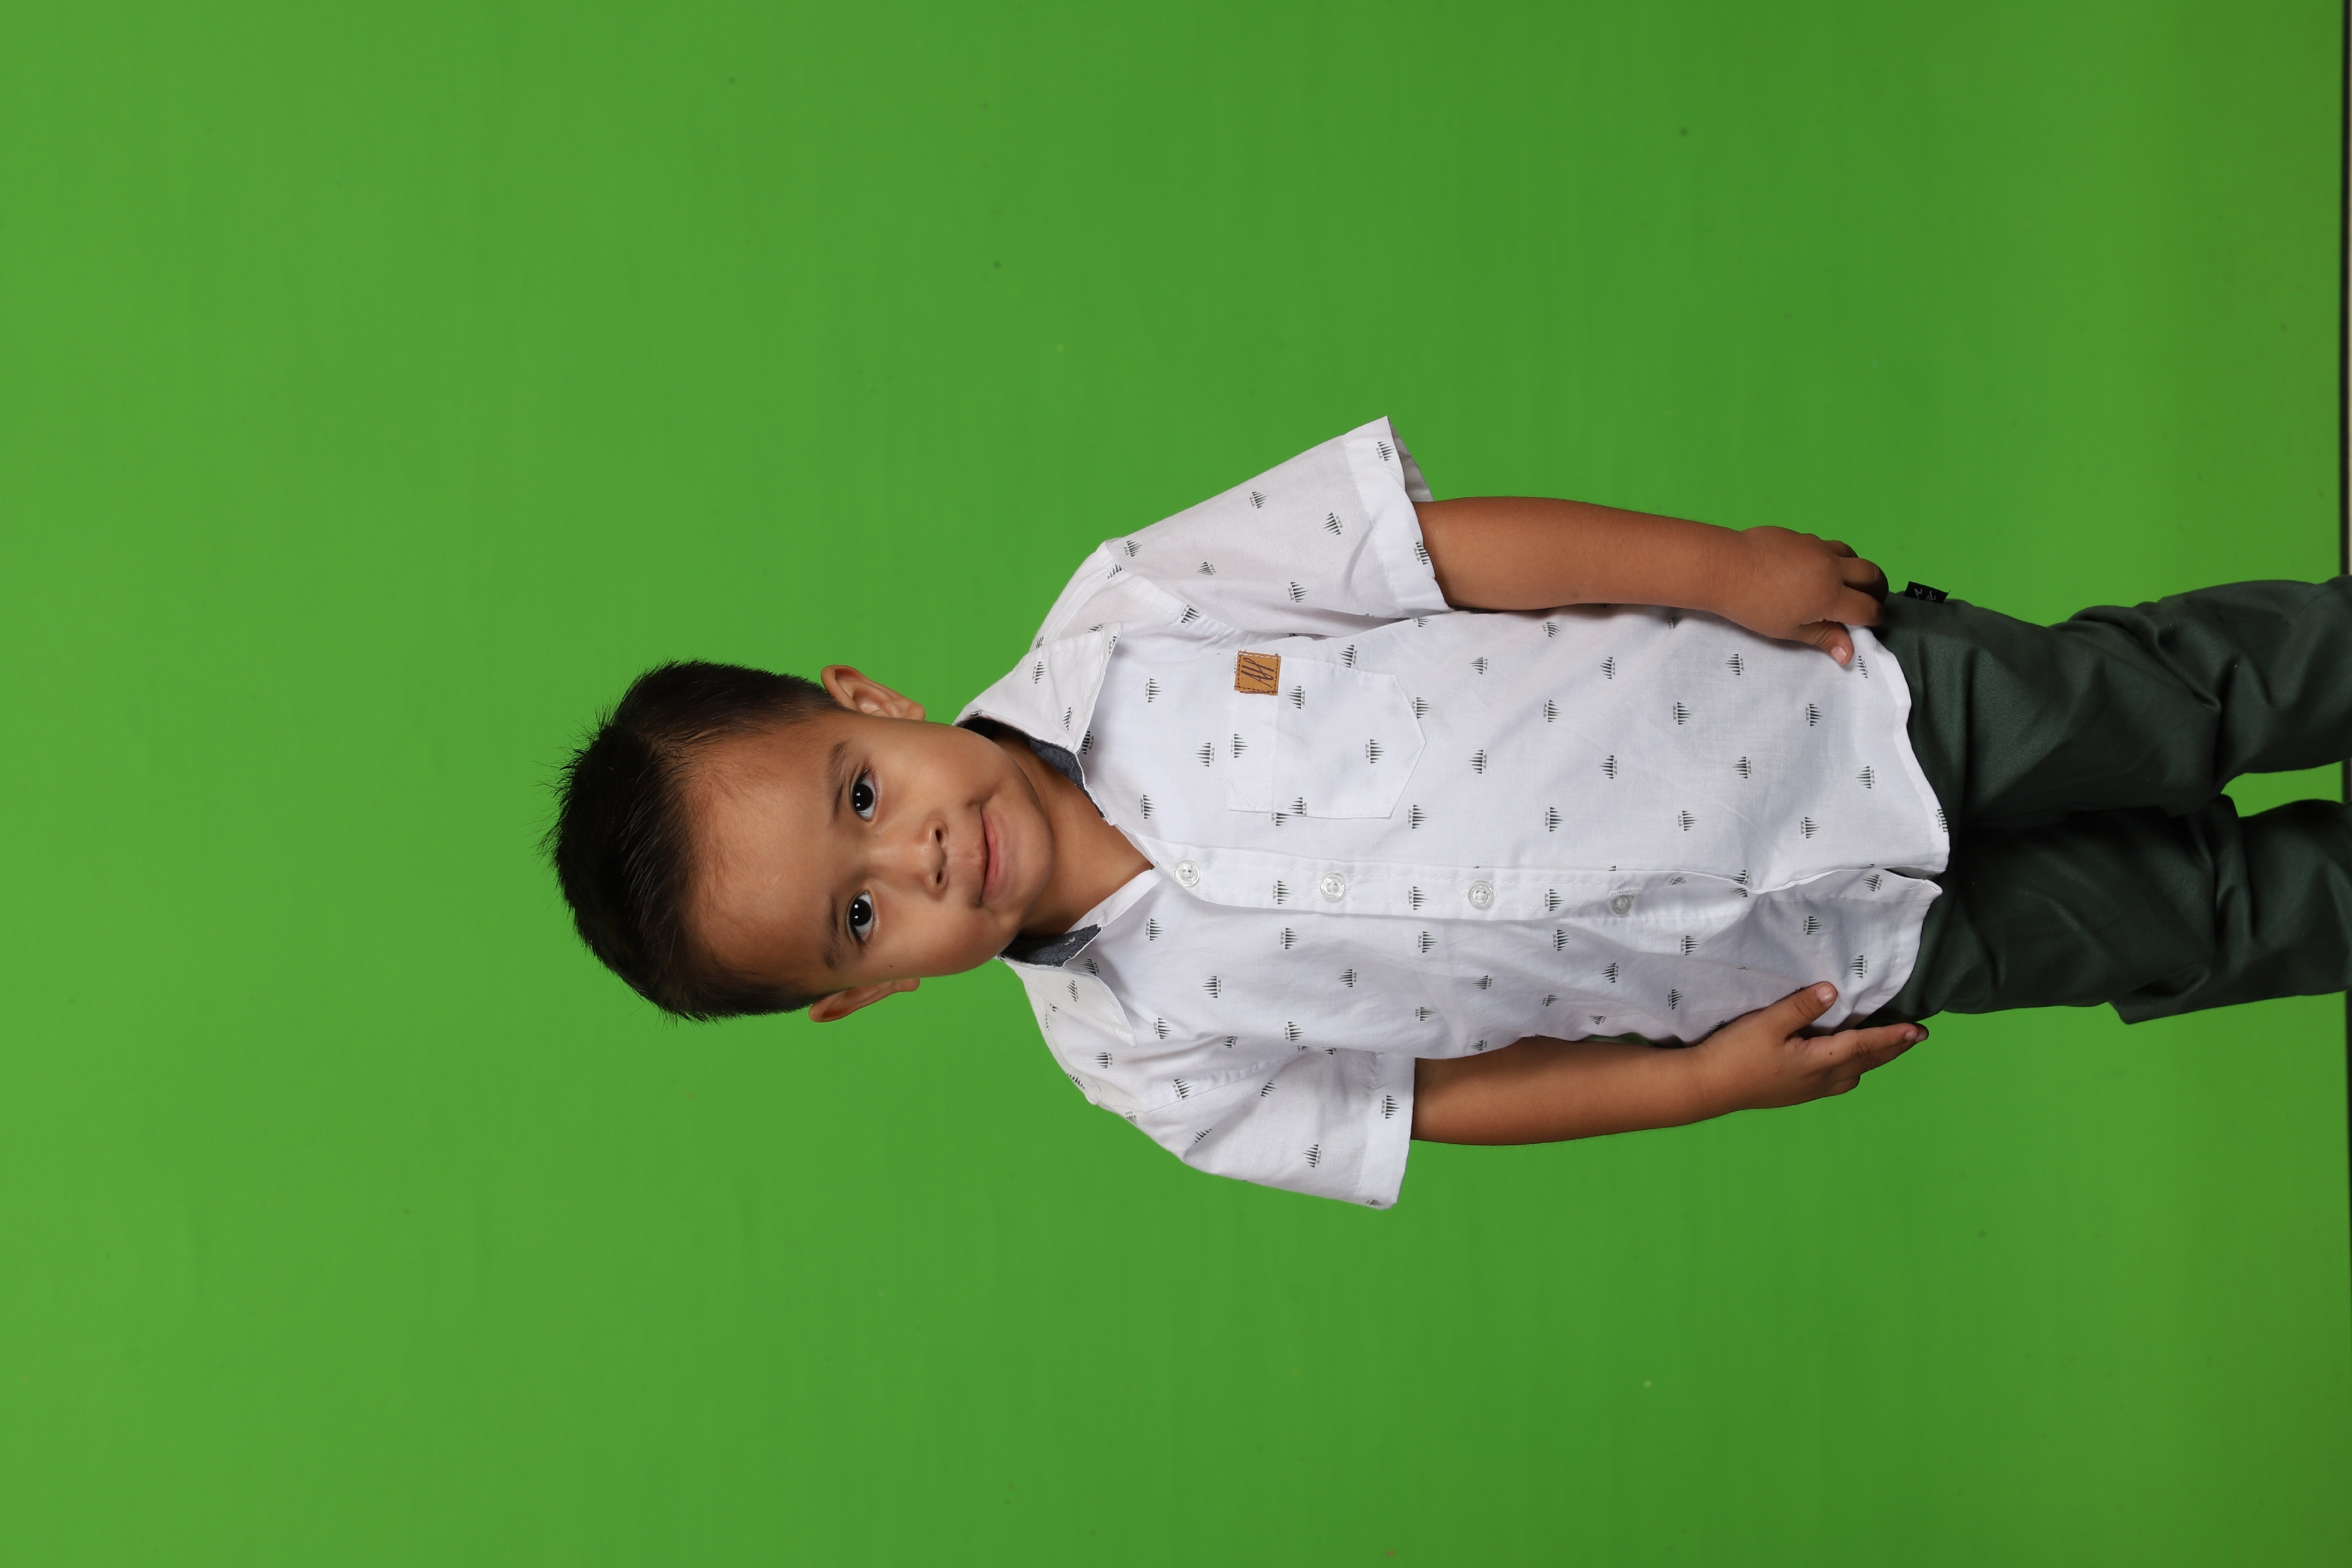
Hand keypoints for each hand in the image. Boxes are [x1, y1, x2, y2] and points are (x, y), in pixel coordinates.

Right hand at [1693, 983, 1922, 1112]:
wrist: (1707, 1087)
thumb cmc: (1736, 1053)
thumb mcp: (1767, 1023)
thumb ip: (1801, 1007)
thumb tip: (1833, 991)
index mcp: (1818, 1061)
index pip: (1864, 1046)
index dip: (1892, 1037)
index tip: (1918, 1031)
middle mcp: (1821, 1080)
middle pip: (1865, 1063)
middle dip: (1892, 1049)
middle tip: (1916, 1037)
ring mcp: (1808, 1090)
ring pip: (1853, 1075)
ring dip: (1873, 1060)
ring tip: (1885, 1047)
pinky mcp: (1795, 1093)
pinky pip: (1837, 1082)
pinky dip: (1853, 1068)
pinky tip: (1845, 1062)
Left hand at [1709, 527, 1888, 664]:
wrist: (1725, 568)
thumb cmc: (1754, 606)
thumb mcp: (1789, 630)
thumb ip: (1823, 637)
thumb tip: (1848, 654)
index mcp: (1831, 595)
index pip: (1868, 608)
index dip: (1874, 618)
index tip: (1870, 624)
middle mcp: (1831, 567)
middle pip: (1872, 574)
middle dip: (1878, 590)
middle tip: (1871, 601)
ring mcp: (1817, 547)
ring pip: (1853, 554)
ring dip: (1858, 570)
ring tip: (1847, 584)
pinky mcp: (1802, 536)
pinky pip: (1828, 545)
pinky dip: (1833, 558)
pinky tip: (1816, 569)